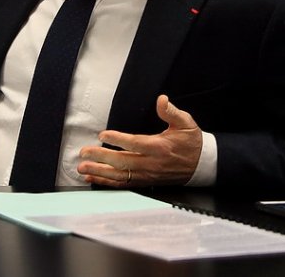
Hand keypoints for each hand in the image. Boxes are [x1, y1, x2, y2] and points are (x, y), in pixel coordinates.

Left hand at [77, 95, 202, 187]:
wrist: (201, 165)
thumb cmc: (191, 142)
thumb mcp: (185, 123)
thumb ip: (171, 111)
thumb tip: (161, 100)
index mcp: (160, 147)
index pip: (135, 143)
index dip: (118, 140)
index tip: (103, 135)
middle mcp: (151, 163)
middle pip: (122, 162)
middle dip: (101, 158)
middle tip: (84, 153)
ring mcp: (147, 175)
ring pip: (120, 176)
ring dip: (100, 172)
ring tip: (83, 168)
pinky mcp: (145, 182)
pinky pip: (124, 184)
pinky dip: (107, 182)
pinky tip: (94, 178)